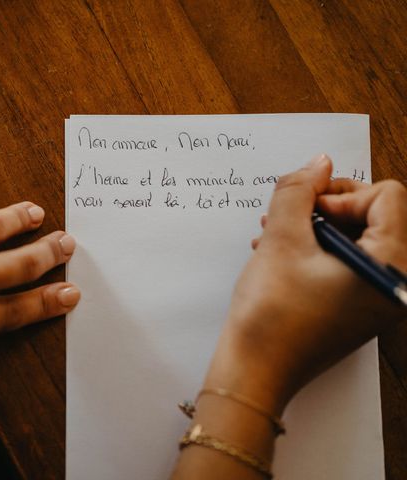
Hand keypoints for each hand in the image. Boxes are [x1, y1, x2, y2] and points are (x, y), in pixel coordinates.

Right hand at [206, 155, 406, 412]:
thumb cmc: (270, 314)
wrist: (255, 371)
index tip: (306, 210)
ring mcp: (377, 298)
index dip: (342, 193)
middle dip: (327, 208)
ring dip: (317, 228)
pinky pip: (348, 263)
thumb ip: (299, 190)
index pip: (388, 197)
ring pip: (357, 238)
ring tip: (274, 234)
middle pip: (376, 216)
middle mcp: (394, 283)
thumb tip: (319, 163)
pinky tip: (281, 254)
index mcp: (390, 266)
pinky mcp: (358, 307)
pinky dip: (318, 251)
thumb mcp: (281, 239)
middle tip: (289, 216)